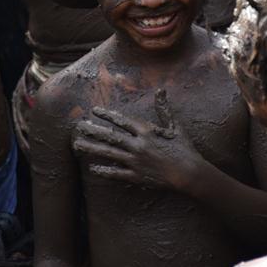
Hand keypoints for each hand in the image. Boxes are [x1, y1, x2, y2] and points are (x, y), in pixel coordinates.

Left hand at [73, 89, 205, 192]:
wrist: (189, 173)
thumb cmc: (184, 148)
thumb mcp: (174, 126)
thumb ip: (164, 109)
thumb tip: (160, 90)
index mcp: (146, 131)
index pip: (122, 121)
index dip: (107, 115)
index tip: (94, 111)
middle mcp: (138, 145)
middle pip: (111, 136)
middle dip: (93, 130)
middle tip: (78, 126)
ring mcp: (136, 162)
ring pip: (109, 153)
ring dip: (92, 148)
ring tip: (77, 145)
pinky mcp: (137, 176)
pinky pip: (117, 173)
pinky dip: (104, 171)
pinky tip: (93, 168)